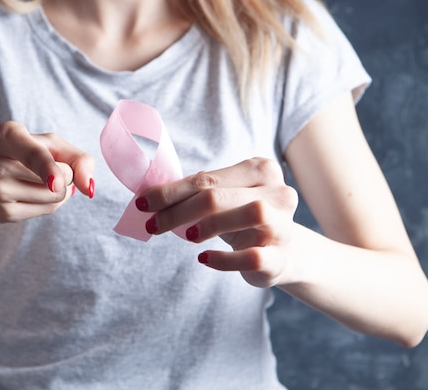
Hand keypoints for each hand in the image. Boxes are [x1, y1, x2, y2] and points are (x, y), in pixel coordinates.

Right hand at [0, 121, 94, 221]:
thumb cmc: (15, 154)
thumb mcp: (41, 142)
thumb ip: (76, 157)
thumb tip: (89, 188)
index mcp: (6, 135)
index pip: (33, 154)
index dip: (48, 168)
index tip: (56, 182)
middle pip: (59, 178)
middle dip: (65, 174)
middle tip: (46, 168)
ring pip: (55, 197)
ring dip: (59, 190)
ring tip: (37, 180)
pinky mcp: (2, 214)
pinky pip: (47, 210)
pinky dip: (49, 202)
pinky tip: (29, 193)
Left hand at [136, 158, 297, 287]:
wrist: (283, 253)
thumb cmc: (242, 219)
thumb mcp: (224, 199)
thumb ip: (197, 192)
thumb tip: (149, 196)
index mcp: (261, 170)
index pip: (207, 178)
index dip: (170, 192)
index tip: (143, 203)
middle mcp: (278, 193)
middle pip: (221, 196)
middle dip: (179, 210)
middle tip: (153, 224)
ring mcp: (283, 226)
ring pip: (251, 214)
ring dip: (209, 225)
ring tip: (187, 236)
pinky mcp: (280, 258)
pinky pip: (253, 256)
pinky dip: (224, 259)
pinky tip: (204, 259)